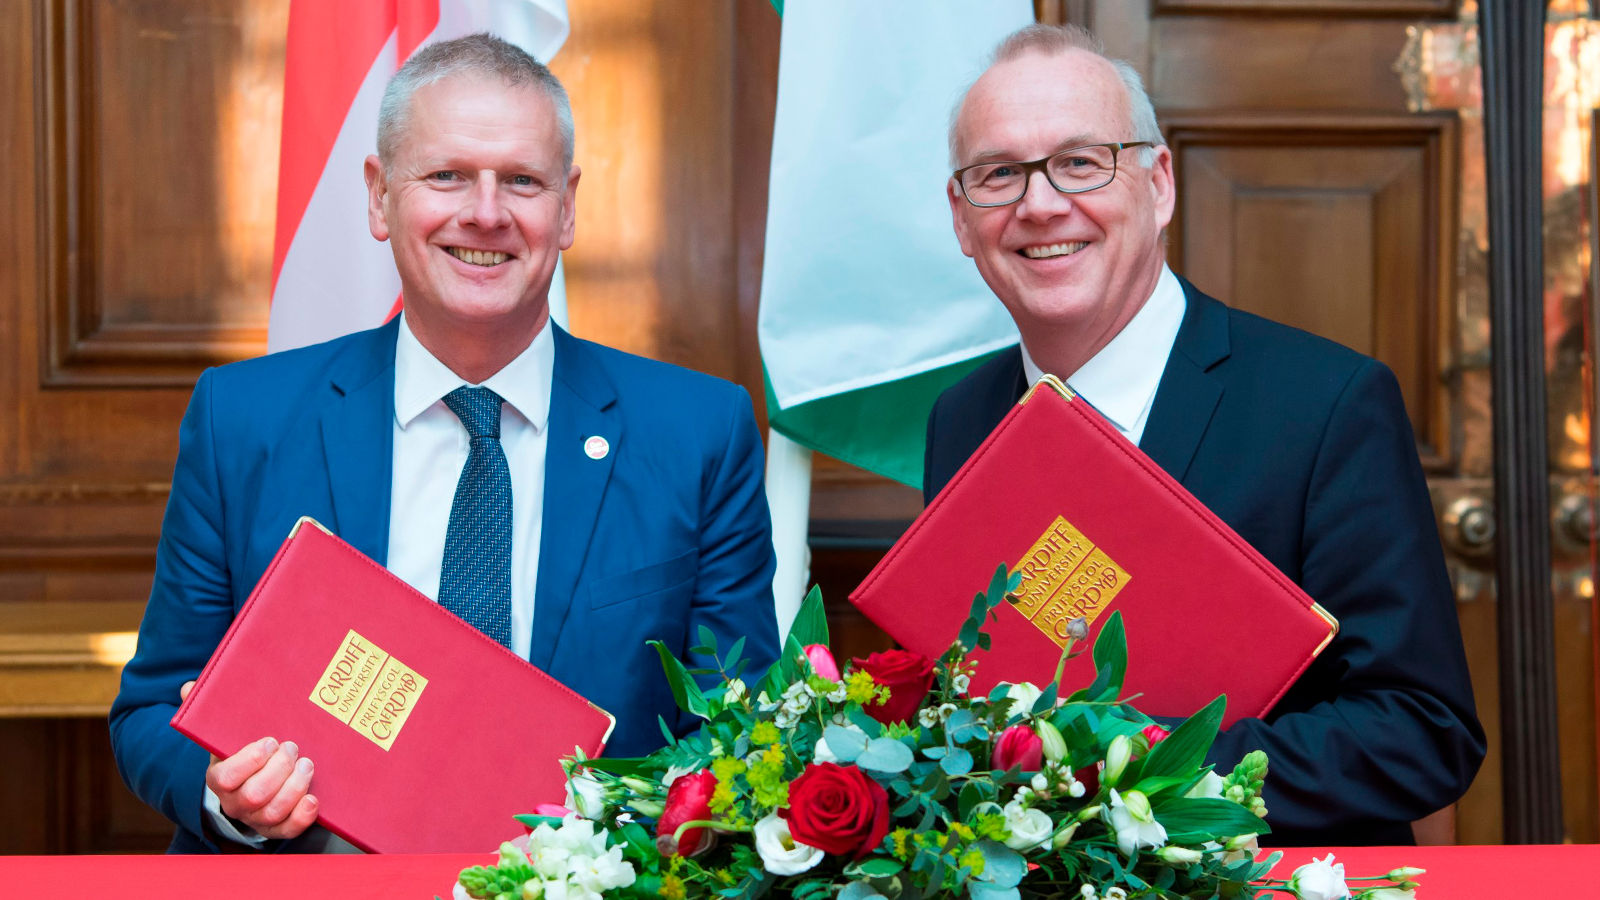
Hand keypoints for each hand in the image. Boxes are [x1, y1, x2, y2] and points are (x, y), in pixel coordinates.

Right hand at [180, 681, 318, 839]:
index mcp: (219, 778)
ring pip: (272, 812)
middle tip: (292, 747)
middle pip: (254, 796)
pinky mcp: (277, 827)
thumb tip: (189, 688)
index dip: (249, 761)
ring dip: (294, 787)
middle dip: (278, 770)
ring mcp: (256, 817)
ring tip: (306, 764)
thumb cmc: (243, 749)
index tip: (270, 741)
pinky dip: (302, 816)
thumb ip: (206, 710)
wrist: (255, 779)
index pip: (226, 778)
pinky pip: (287, 830)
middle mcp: (235, 802)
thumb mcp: (226, 730)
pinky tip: (313, 798)